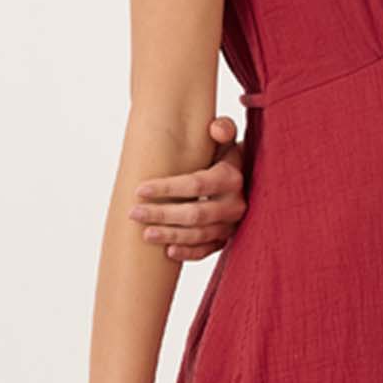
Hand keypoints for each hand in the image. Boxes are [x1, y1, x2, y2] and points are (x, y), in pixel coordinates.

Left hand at [128, 116, 248, 260]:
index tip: (140, 189)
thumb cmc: (226, 157)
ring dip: (171, 235)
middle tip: (134, 213)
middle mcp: (235, 204)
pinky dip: (188, 253)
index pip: (197, 184)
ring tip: (145, 234)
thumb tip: (216, 129)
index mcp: (232, 177)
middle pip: (195, 214)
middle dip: (162, 214)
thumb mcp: (227, 140)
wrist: (247, 179)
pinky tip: (167, 252)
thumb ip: (223, 128)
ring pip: (199, 235)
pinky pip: (208, 250)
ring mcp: (231, 224)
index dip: (167, 187)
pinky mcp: (227, 239)